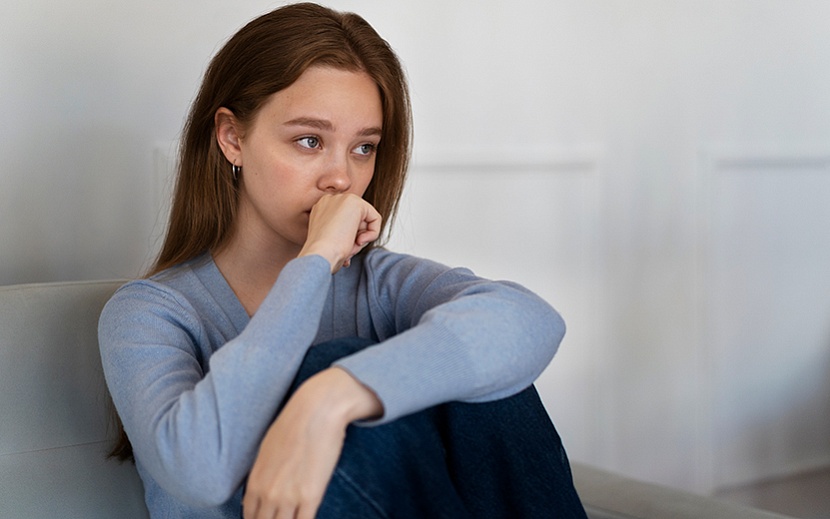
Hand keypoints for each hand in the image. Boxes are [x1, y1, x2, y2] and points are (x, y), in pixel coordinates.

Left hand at [242, 367, 381, 518]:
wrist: (316, 410)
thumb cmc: (294, 423)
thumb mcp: (267, 450)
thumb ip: (264, 474)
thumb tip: (266, 489)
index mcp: (255, 481)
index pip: (249, 516)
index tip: (268, 517)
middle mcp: (268, 493)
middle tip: (282, 517)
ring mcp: (289, 497)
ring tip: (293, 517)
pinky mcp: (311, 496)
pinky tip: (306, 517)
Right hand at [299, 194, 381, 272]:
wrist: (320, 255)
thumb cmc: (323, 254)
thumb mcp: (331, 241)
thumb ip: (343, 232)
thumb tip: (358, 237)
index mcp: (321, 209)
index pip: (345, 221)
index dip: (348, 238)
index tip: (343, 249)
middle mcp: (329, 200)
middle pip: (356, 220)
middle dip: (356, 237)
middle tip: (348, 250)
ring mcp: (341, 199)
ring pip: (366, 220)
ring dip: (361, 238)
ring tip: (350, 247)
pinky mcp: (355, 202)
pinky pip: (375, 218)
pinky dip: (373, 234)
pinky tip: (359, 241)